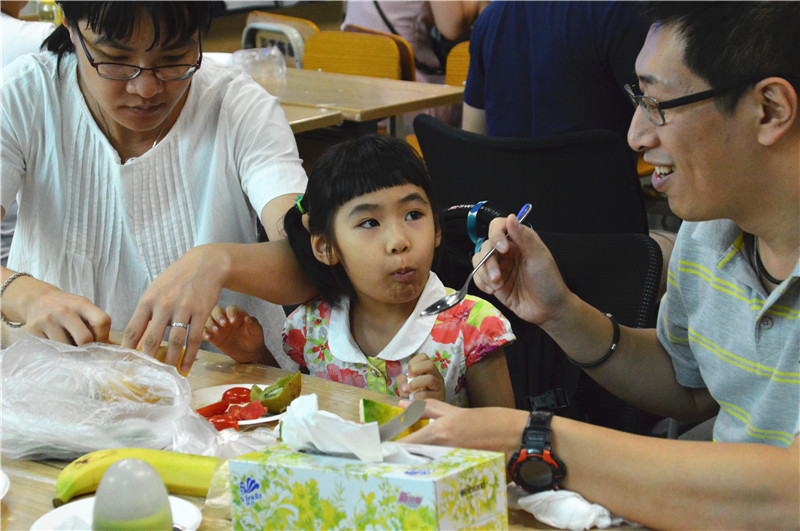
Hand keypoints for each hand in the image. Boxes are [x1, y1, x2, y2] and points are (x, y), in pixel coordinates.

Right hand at [6, 275, 109, 344]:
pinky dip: (57, 351)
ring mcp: (48, 320)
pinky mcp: (33, 329)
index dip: (104, 337)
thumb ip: (98, 325)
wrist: (37, 299)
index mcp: (82, 304)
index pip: (102, 322)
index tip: (100, 345)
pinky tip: (57, 344)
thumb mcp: (84, 309)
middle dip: (88, 349)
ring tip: (70, 346)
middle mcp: (65, 311)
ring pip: (67, 347)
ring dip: (71, 352)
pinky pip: (51, 349)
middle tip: (86, 352)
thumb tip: (116, 348)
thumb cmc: (68, 308)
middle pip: (85, 339)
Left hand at [122, 245, 228, 373]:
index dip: (127, 349)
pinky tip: (185, 368)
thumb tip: (137, 341)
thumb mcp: (156, 290)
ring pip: (174, 342)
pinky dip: (189, 356)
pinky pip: (194, 339)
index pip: (132, 329)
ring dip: (170, 361)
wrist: (206, 264)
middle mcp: (164, 304)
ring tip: (167, 374)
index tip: (125, 363)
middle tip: (144, 376)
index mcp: (148, 300)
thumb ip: (147, 313)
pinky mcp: (201, 312)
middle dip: (147, 361)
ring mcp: (184, 309)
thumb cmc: (177, 279)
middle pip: (151, 339)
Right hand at [203, 305, 274, 364]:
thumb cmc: (255, 339)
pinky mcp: (213, 337)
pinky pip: (205, 332)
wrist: (250, 353)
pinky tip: (208, 337)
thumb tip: (247, 318)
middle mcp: (226, 318)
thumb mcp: (257, 332)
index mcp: (237, 314)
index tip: (233, 321)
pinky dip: (204, 333)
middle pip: (216, 311)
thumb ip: (253, 324)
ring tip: (216, 331)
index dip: (231, 313)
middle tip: (223, 325)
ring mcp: (218, 327)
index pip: (231, 309)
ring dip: (210, 324)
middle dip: (218, 316)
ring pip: (208, 320)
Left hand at [396, 353, 444, 400]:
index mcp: (429, 370)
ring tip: (410, 390)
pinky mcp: (438, 398)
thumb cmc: (415, 396)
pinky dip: (417, 396)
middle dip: (416, 369)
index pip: (424, 357)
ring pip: (430, 379)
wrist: (425, 411)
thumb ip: (402, 381)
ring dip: (416, 384)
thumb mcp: (406, 386)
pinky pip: (427, 394)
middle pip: (430, 364)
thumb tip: (403, 379)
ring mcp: (439, 386)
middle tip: (410, 378)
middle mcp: (436, 375)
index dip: (413, 362)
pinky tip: (415, 399)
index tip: (409, 372)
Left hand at [397, 399, 527, 460]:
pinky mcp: (463, 472)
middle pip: (411, 459)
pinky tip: (433, 468)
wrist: (518, 436)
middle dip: (400, 458)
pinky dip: (433, 470)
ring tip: (411, 460)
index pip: (404, 444)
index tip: (377, 449)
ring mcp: (453, 462)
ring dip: (416, 464)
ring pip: (424, 466)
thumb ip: (428, 409)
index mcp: (440, 432)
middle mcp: (444, 449)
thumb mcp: (456, 412)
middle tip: (391, 456)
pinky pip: (441, 472)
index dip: (388, 449)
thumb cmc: (489, 421)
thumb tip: (403, 404)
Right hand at [472, 214, 568, 324]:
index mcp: (520, 240)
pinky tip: (493, 290)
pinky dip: (481, 282)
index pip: (499, 226)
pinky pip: (477, 276)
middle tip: (497, 276)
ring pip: (478, 260)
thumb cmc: (548, 282)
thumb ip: (524, 238)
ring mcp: (499, 266)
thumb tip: (511, 217)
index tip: (502, 249)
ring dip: (484, 273)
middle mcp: (507, 251)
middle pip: (485, 245)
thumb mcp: (539, 259)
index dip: (496, 234)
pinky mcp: (493, 282)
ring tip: (497, 285)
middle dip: (489, 261)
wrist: (548, 310)